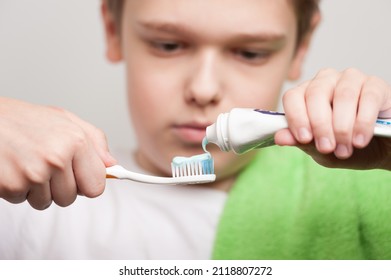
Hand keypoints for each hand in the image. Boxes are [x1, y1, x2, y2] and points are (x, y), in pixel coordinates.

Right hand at [0, 97, 116, 209]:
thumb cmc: (20, 119)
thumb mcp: (63, 119)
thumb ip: (94, 141)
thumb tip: (110, 164)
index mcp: (75, 141)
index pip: (96, 186)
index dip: (85, 183)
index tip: (79, 177)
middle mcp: (57, 158)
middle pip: (70, 197)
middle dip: (58, 186)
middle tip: (44, 164)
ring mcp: (34, 174)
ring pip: (47, 202)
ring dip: (37, 189)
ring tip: (27, 163)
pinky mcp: (11, 186)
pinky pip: (23, 201)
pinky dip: (18, 189)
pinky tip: (13, 168)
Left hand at [275, 68, 390, 169]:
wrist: (380, 150)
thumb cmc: (345, 146)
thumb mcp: (321, 150)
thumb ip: (301, 142)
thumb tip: (279, 138)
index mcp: (306, 94)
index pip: (293, 97)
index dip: (296, 117)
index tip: (304, 138)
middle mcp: (326, 81)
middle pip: (316, 94)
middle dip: (320, 125)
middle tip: (327, 148)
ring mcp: (351, 79)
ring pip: (342, 95)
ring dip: (342, 126)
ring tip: (345, 149)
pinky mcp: (376, 85)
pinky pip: (368, 97)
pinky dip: (363, 122)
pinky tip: (360, 140)